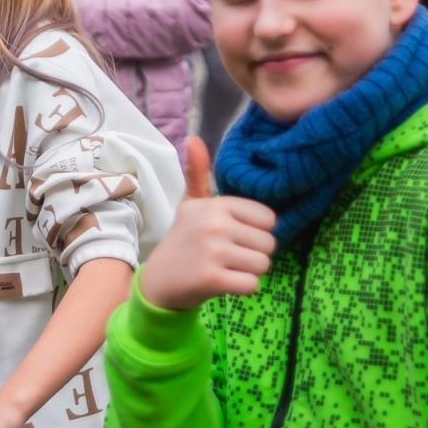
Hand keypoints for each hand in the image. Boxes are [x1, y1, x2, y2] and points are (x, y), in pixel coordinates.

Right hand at [138, 137, 276, 311]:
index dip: (255, 231)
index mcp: (216, 205)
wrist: (159, 282)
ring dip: (249, 272)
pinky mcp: (212, 278)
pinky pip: (252, 284)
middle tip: (228, 256)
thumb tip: (194, 139)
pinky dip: (242, 289)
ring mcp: (213, 252)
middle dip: (254, 254)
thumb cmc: (183, 240)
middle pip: (269, 244)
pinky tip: (223, 283)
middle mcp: (215, 225)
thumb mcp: (190, 205)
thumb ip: (198, 174)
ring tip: (226, 268)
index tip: (233, 236)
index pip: (268, 219)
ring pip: (263, 264)